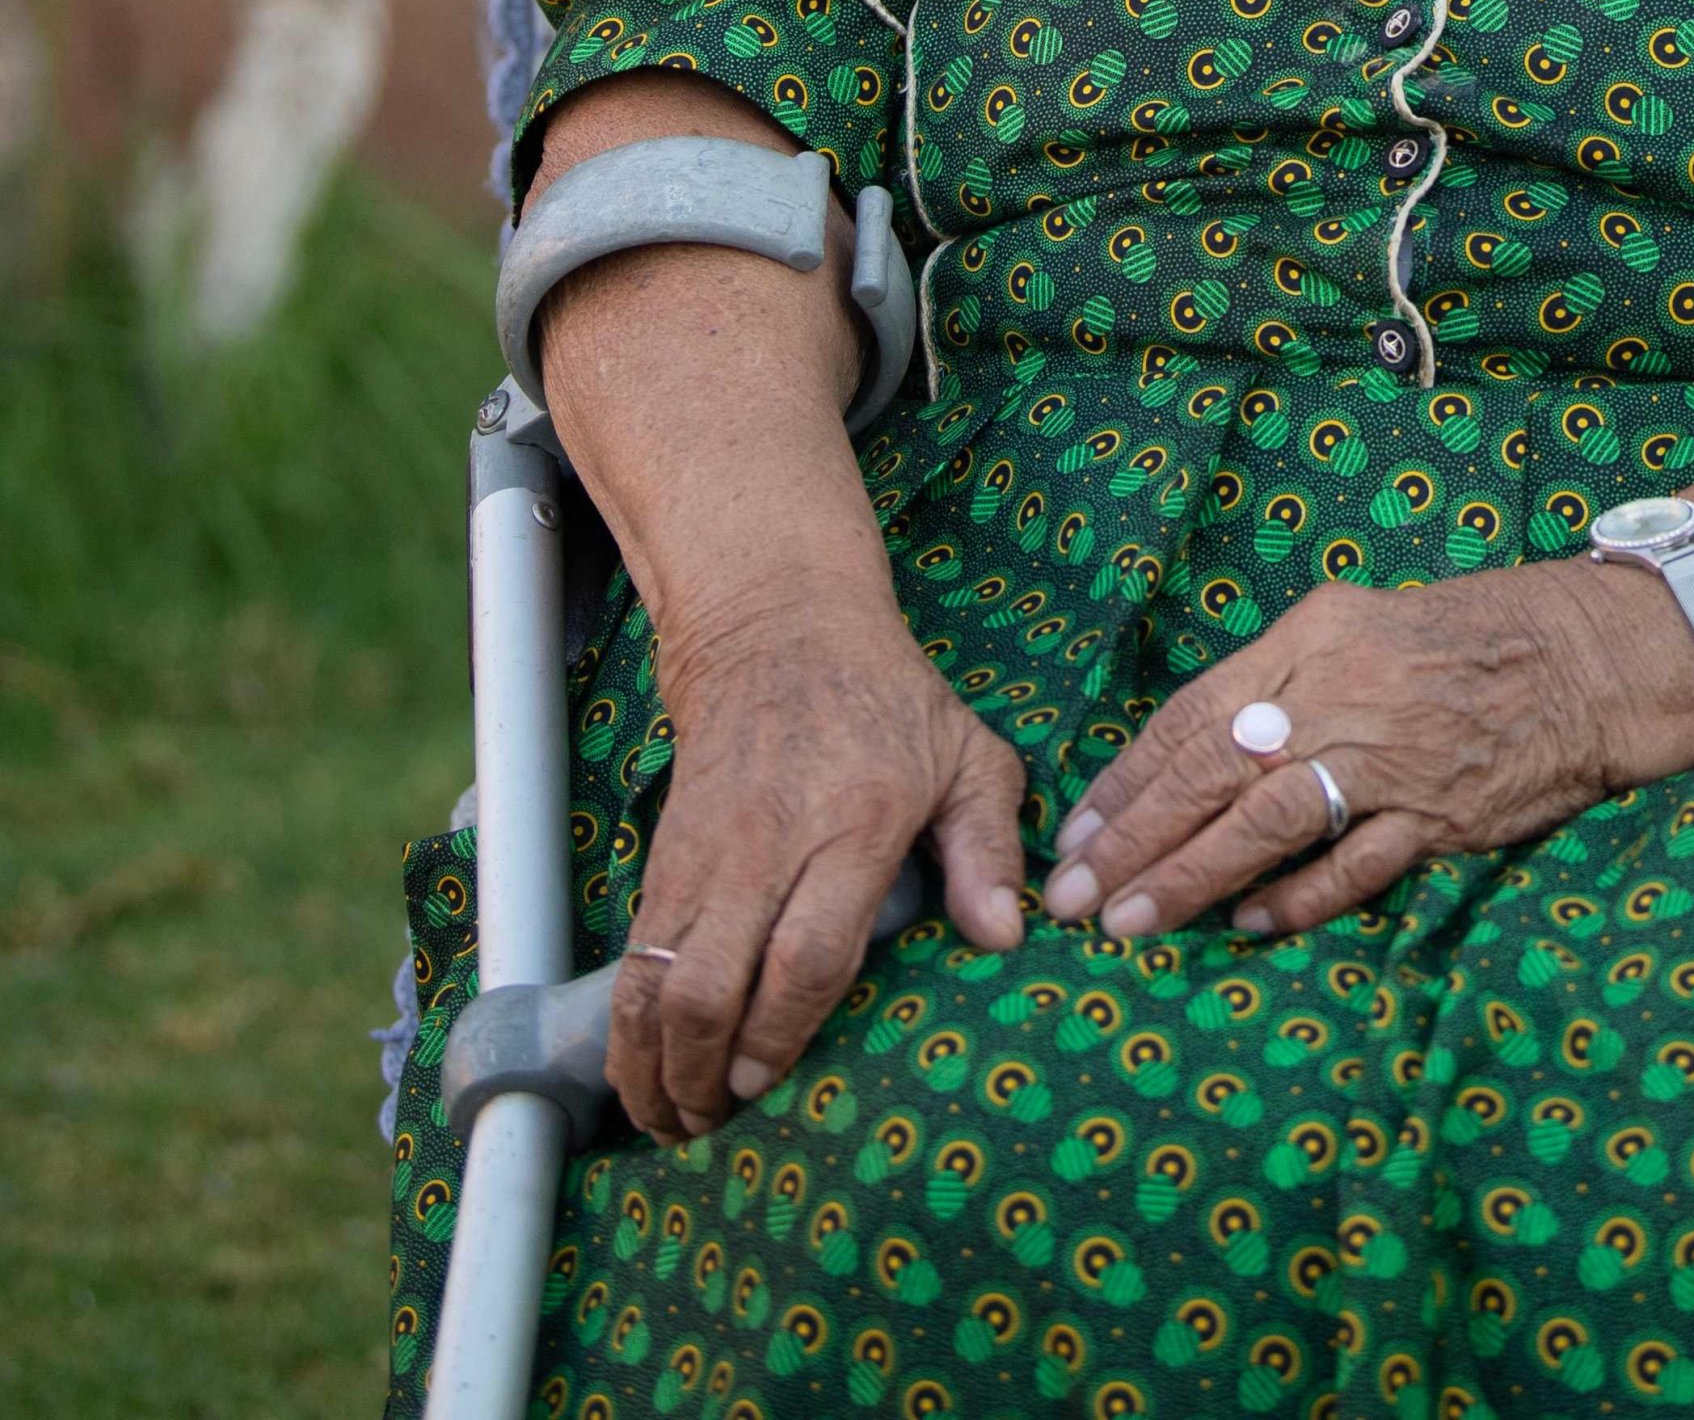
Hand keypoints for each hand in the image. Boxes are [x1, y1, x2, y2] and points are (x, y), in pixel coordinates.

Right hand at [609, 584, 1026, 1138]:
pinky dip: (627, 1021)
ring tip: (670, 1118)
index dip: (779, 1032)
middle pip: (711, 982)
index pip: (807, 953)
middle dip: (700, 1072)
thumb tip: (1006, 938)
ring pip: (655, 976)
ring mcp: (706, 850)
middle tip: (713, 1126)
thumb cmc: (889, 700)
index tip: (765, 1085)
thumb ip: (990, 847)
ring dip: (650, 1061)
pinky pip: (634, 952)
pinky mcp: (665, 851)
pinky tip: (643, 1068)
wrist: (778, 626)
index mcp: (856, 824)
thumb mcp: (967, 753)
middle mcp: (769, 843)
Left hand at [1038, 558, 1693, 948]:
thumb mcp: (1358, 623)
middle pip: (1216, 769)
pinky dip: (1300, 898)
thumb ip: (1280, 675)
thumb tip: (1196, 751)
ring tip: (1133, 924)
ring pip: (1270, 820)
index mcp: (1315, 634)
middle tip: (1075, 898)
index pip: (1197, 711)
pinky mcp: (1444, 814)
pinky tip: (1251, 924)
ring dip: (1193, 876)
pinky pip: (1357, 865)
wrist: (1587, 657)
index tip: (1076, 833)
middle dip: (1136, 838)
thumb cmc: (1465, 635)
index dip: (1129, 778)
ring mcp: (1396, 756)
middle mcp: (1345, 690)